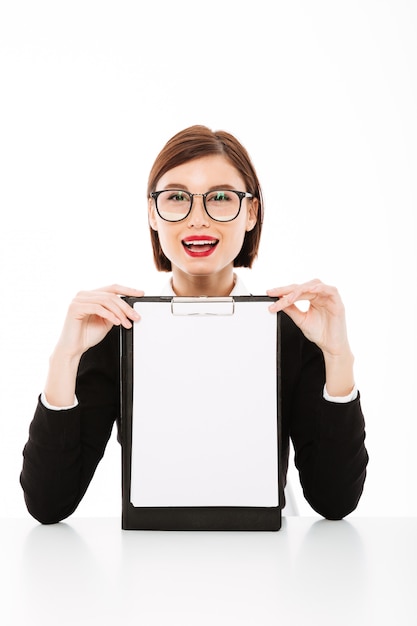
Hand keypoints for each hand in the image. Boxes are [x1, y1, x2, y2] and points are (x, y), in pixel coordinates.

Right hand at [56, 284, 143, 358]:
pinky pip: (97, 308)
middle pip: (111, 295)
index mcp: (91, 295)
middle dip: (126, 307)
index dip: (128, 290)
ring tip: (126, 323)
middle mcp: (84, 294)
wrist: (73, 348)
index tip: (140, 294)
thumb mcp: (107, 321)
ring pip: (106, 301)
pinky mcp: (74, 307)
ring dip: (119, 313)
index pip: (112, 288)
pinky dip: (110, 315)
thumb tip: (130, 308)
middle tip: (135, 316)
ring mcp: (78, 300)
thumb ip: (115, 312)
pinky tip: (116, 322)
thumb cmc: (87, 335)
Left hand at [267, 279, 354, 396]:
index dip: (282, 291)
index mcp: (312, 298)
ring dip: (302, 289)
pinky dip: (321, 288)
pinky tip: (311, 290)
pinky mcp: (338, 303)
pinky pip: (331, 290)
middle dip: (288, 290)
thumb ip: (292, 310)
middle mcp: (320, 296)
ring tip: (290, 296)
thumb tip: (279, 302)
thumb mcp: (301, 320)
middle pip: (303, 286)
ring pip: (315, 284)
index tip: (270, 294)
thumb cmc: (320, 333)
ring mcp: (329, 298)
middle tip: (276, 294)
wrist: (331, 347)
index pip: (296, 291)